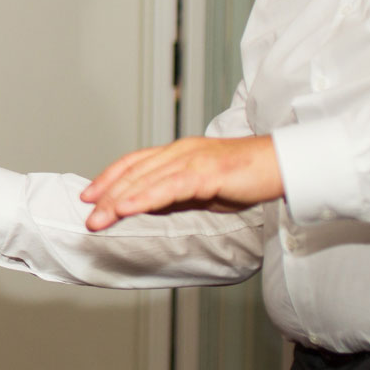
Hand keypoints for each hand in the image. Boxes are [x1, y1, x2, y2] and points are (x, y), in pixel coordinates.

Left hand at [80, 135, 282, 231]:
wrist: (282, 166)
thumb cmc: (247, 176)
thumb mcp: (202, 190)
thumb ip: (175, 194)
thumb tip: (148, 206)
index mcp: (179, 153)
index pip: (135, 163)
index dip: (109, 178)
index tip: (89, 195)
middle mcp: (181, 151)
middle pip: (134, 172)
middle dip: (106, 194)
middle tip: (87, 214)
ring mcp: (193, 160)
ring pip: (146, 179)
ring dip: (118, 200)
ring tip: (99, 218)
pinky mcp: (207, 172)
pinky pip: (169, 186)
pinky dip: (145, 198)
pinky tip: (128, 209)